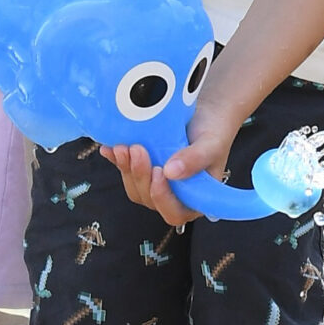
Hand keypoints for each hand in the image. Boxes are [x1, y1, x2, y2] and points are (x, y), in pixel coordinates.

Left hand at [102, 100, 242, 230]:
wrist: (205, 111)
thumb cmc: (214, 131)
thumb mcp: (211, 144)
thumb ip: (196, 159)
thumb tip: (170, 173)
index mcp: (195, 199)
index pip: (175, 213)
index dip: (162, 198)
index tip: (158, 172)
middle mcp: (174, 196)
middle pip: (149, 199)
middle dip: (140, 176)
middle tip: (138, 150)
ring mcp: (156, 184)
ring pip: (135, 187)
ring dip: (126, 169)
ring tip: (123, 147)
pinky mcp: (143, 170)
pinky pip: (126, 171)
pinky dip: (116, 161)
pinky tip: (109, 149)